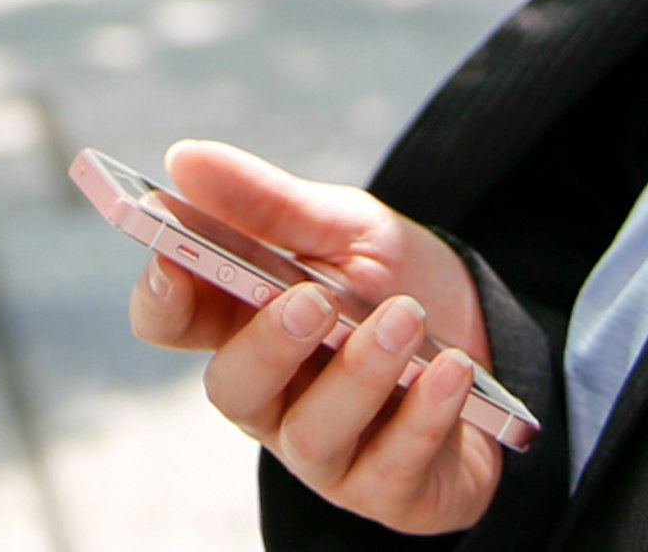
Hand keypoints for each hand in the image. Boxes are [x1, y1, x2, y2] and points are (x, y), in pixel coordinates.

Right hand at [123, 140, 502, 536]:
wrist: (488, 336)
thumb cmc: (392, 283)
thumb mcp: (344, 227)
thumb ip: (268, 203)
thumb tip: (183, 158)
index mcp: (240, 322)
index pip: (170, 321)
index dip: (159, 298)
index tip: (170, 259)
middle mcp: (270, 395)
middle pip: (232, 387)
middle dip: (268, 346)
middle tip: (314, 300)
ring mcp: (323, 452)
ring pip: (313, 434)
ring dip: (361, 374)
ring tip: (408, 320)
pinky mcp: (386, 489)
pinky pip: (392, 465)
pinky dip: (424, 414)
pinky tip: (451, 372)